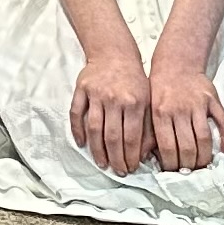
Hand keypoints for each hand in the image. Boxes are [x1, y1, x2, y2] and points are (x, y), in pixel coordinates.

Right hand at [69, 50, 155, 174]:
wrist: (114, 53)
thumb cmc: (134, 80)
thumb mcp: (147, 100)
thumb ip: (147, 126)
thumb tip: (144, 154)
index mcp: (135, 103)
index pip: (132, 138)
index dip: (130, 157)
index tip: (130, 169)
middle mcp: (115, 99)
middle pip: (112, 136)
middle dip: (115, 158)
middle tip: (116, 171)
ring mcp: (96, 94)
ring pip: (94, 128)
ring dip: (97, 149)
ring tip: (101, 163)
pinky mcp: (81, 89)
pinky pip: (76, 113)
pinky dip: (77, 130)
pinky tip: (82, 143)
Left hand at [148, 60, 223, 172]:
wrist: (176, 63)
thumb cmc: (159, 89)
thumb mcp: (148, 107)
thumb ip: (148, 132)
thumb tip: (144, 158)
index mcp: (160, 113)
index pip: (167, 147)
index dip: (171, 164)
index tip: (172, 173)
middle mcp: (179, 110)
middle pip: (187, 146)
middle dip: (188, 165)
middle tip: (189, 173)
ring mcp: (198, 105)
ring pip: (205, 138)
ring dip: (205, 157)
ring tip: (204, 167)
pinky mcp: (213, 100)